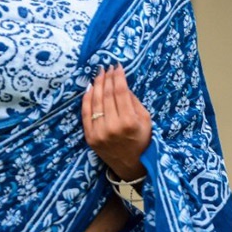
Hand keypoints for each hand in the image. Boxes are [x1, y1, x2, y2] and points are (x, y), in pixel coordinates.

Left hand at [81, 63, 152, 179]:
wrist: (130, 165)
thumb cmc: (141, 139)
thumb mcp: (145, 119)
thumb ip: (133, 101)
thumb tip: (120, 83)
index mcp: (129, 122)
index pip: (120, 92)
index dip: (117, 77)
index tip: (117, 66)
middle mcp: (112, 127)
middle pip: (106, 95)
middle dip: (107, 78)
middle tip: (107, 67)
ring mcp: (99, 133)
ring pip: (95, 102)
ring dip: (96, 85)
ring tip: (99, 74)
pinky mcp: (90, 137)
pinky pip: (85, 114)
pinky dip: (87, 99)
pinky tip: (90, 88)